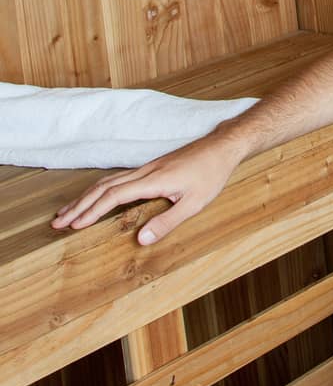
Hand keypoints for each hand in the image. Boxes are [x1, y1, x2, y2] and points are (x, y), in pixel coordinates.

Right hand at [49, 134, 241, 245]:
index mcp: (153, 180)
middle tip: (57, 222)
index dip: (92, 211)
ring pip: (107, 181)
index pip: (114, 196)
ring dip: (85, 197)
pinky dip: (100, 190)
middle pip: (103, 188)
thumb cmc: (211, 174)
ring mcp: (146, 168)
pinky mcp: (150, 168)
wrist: (222, 146)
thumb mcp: (195, 203)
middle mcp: (145, 172)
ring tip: (67, 212)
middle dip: (79, 206)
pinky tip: (95, 197)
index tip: (73, 225)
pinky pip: (117, 178)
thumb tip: (141, 240)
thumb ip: (168, 222)